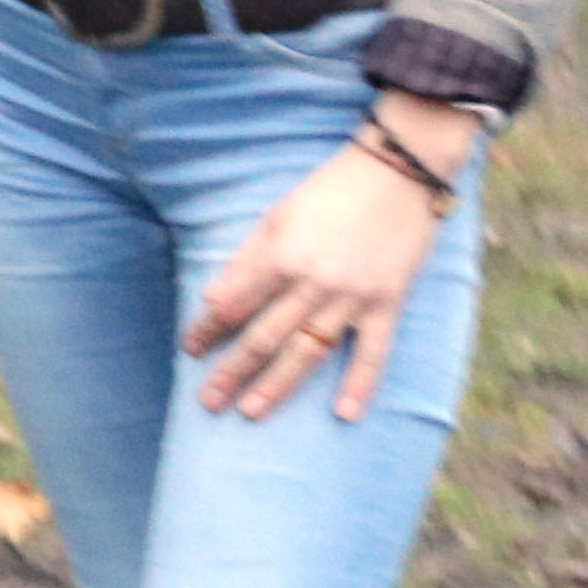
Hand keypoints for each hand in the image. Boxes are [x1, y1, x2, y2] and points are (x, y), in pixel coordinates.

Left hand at [182, 94, 478, 420]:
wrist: (398, 173)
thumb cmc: (330, 191)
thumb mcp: (277, 216)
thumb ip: (246, 260)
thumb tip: (210, 299)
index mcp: (280, 257)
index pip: (233, 305)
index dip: (208, 330)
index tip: (189, 350)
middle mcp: (313, 283)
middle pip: (265, 337)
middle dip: (232, 371)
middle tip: (207, 402)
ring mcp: (352, 297)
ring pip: (308, 351)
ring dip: (278, 385)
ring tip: (251, 412)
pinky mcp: (388, 303)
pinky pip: (373, 352)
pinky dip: (360, 384)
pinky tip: (344, 414)